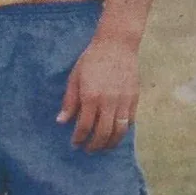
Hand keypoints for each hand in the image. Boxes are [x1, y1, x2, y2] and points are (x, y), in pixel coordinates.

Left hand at [56, 35, 138, 152]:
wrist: (116, 45)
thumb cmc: (91, 60)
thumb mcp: (74, 78)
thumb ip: (69, 102)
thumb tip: (62, 122)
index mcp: (90, 96)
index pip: (84, 126)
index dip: (79, 138)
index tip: (75, 144)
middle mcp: (108, 102)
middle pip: (102, 133)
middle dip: (94, 145)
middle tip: (88, 149)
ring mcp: (123, 101)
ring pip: (119, 131)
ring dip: (110, 143)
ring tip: (102, 147)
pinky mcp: (134, 99)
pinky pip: (129, 122)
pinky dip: (122, 131)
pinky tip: (114, 134)